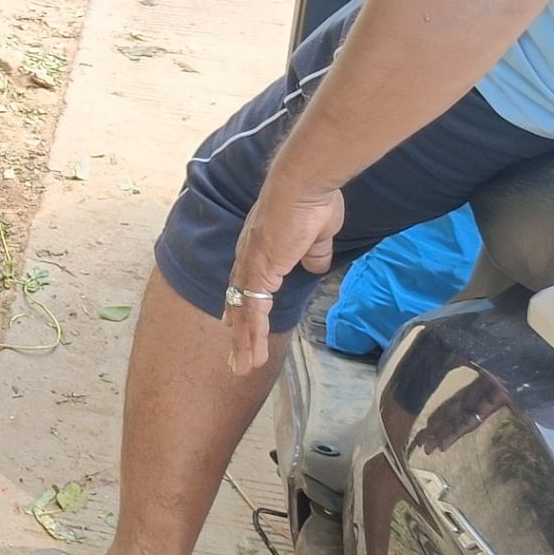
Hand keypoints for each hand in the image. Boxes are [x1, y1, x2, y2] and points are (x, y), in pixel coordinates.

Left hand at [222, 182, 344, 375]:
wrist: (303, 186)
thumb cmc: (313, 202)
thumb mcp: (318, 236)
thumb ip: (313, 253)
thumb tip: (315, 266)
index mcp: (261, 250)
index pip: (246, 285)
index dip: (241, 307)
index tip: (235, 325)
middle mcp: (248, 259)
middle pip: (239, 304)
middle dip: (238, 333)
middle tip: (235, 359)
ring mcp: (251, 267)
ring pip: (243, 314)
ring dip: (244, 344)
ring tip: (242, 368)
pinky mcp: (259, 274)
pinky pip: (253, 312)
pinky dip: (252, 336)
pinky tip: (253, 354)